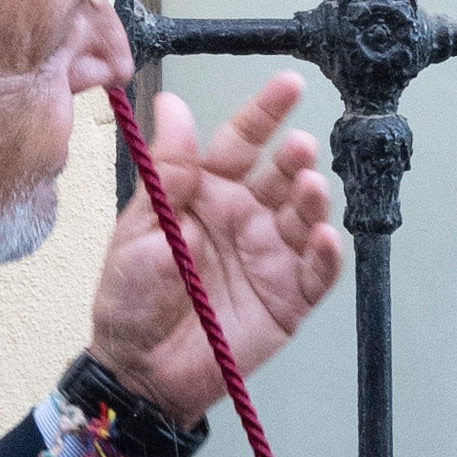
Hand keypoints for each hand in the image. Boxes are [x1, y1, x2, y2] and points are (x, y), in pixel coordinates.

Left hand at [93, 72, 336, 418]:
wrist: (140, 372)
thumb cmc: (129, 300)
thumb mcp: (139, 230)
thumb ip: (167, 171)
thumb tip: (172, 101)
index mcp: (206, 194)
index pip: (241, 142)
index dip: (265, 112)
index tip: (290, 84)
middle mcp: (245, 218)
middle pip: (281, 175)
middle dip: (296, 157)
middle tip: (300, 148)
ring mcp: (271, 257)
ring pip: (305, 217)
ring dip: (313, 199)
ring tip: (309, 188)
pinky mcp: (289, 299)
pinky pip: (318, 272)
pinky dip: (326, 254)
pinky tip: (323, 237)